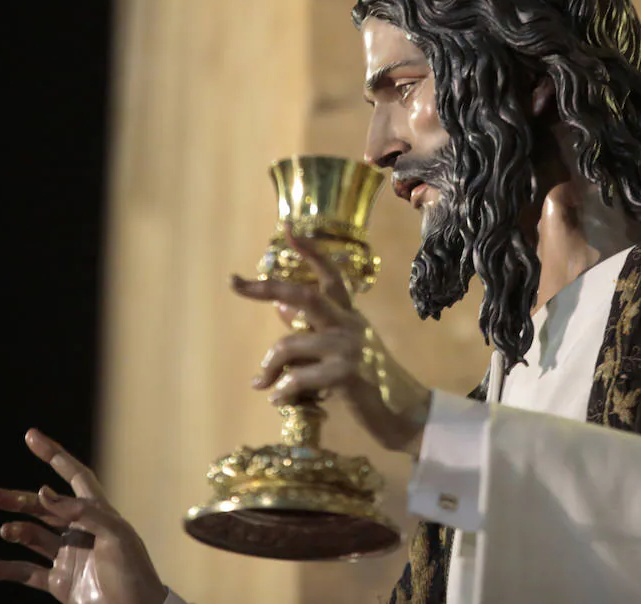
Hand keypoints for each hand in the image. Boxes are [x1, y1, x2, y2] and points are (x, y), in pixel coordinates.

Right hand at [0, 429, 167, 603]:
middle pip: (46, 506)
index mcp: (99, 513)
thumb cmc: (133, 573)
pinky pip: (24, 572)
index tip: (32, 436)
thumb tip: (43, 492)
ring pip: (34, 536)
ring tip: (6, 531)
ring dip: (15, 530)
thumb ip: (82, 512)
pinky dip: (2, 569)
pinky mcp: (60, 582)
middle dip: (21, 499)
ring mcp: (69, 556)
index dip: (55, 455)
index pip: (75, 476)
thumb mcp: (115, 536)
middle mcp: (82, 531)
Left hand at [233, 228, 431, 454]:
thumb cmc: (369, 381)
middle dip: (266, 288)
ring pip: (289, 345)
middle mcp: (349, 324)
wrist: (404, 412)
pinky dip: (281, 391)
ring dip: (269, 368)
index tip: (288, 229)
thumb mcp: (341, 349)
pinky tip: (280, 399)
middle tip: (236, 283)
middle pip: (304, 296)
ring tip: (263, 384)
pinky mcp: (346, 375)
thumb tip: (280, 307)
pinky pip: (297, 378)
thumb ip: (313, 329)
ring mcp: (348, 348)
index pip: (330, 275)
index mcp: (348, 314)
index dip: (310, 251)